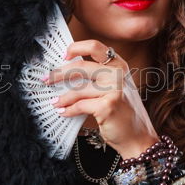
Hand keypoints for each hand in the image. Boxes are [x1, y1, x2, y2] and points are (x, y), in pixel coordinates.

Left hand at [44, 39, 158, 157]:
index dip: (76, 48)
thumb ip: (98, 78)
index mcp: (119, 66)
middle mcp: (118, 74)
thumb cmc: (123, 114)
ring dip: (62, 98)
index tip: (64, 56)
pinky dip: (69, 110)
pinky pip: (80, 105)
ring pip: (78, 89)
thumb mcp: (115, 89)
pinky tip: (64, 112)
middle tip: (47, 80)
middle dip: (59, 74)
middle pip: (81, 66)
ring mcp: (114, 89)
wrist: (138, 137)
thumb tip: (66, 74)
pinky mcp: (108, 105)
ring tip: (55, 102)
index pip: (95, 47)